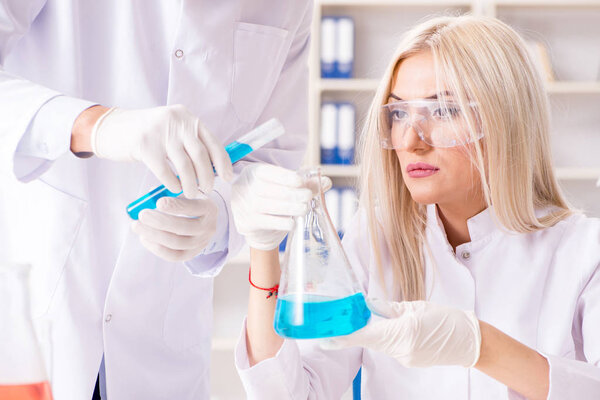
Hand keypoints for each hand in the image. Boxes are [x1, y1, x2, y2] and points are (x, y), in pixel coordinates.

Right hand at [91, 105, 233, 197]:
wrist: (111, 127)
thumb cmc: (147, 134)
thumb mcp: (172, 129)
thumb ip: (191, 142)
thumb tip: (214, 167)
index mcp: (187, 117)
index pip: (213, 142)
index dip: (223, 163)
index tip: (227, 178)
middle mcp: (176, 121)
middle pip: (201, 156)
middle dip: (207, 177)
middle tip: (207, 190)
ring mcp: (160, 132)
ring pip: (185, 166)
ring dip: (191, 185)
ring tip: (191, 193)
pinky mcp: (144, 145)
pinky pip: (165, 172)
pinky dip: (173, 184)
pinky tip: (174, 189)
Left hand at [131, 195, 218, 261]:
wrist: (203, 220)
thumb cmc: (190, 201)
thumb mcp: (186, 192)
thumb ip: (170, 192)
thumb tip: (150, 195)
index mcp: (209, 208)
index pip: (193, 208)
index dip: (175, 206)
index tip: (158, 202)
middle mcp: (208, 227)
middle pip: (184, 228)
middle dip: (160, 222)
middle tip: (142, 214)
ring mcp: (201, 243)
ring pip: (176, 243)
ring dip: (153, 235)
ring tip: (137, 226)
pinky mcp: (191, 254)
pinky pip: (173, 256)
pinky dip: (156, 248)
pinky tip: (144, 238)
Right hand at [231, 164, 331, 250]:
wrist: (251, 220)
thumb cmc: (271, 196)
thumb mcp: (282, 184)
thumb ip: (304, 182)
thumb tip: (326, 182)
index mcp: (255, 172)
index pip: (272, 173)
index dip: (288, 178)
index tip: (302, 183)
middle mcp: (247, 187)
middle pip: (275, 191)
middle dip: (295, 194)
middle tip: (308, 197)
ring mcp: (246, 205)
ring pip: (274, 207)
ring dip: (293, 208)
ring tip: (304, 209)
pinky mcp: (248, 222)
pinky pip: (271, 222)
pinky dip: (285, 223)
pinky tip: (293, 222)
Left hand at [322, 299, 480, 367]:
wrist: (470, 342)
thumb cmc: (446, 319)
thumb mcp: (416, 306)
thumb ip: (389, 307)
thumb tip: (368, 304)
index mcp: (403, 332)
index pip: (366, 336)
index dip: (344, 337)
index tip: (326, 338)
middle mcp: (402, 349)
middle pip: (370, 340)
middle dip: (356, 331)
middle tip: (342, 322)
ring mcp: (406, 358)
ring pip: (380, 344)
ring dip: (374, 332)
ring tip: (380, 318)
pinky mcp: (410, 361)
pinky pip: (391, 348)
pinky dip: (387, 337)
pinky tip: (396, 328)